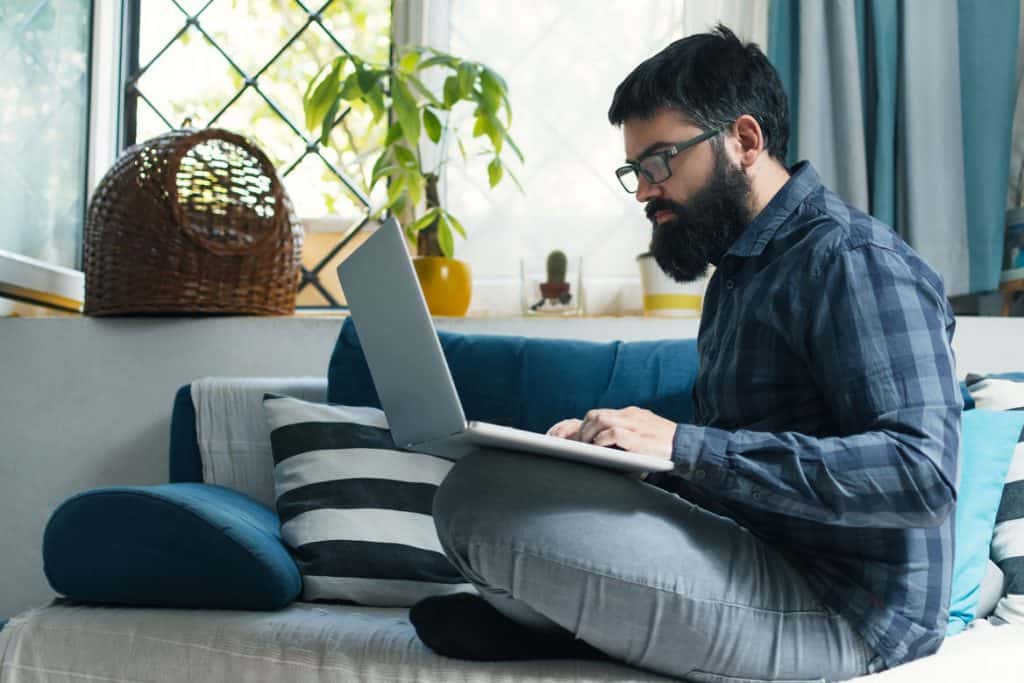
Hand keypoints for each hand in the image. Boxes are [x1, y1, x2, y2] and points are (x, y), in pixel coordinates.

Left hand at [546, 407, 674, 459]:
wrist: (688, 446)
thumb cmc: (663, 447)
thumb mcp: (641, 437)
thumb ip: (623, 438)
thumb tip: (597, 448)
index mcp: (630, 415)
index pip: (598, 414)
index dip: (581, 425)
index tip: (568, 437)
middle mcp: (630, 416)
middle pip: (595, 414)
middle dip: (581, 430)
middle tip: (577, 447)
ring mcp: (635, 424)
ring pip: (601, 419)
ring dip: (588, 434)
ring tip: (585, 448)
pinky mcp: (640, 437)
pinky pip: (614, 432)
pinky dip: (603, 439)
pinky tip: (599, 447)